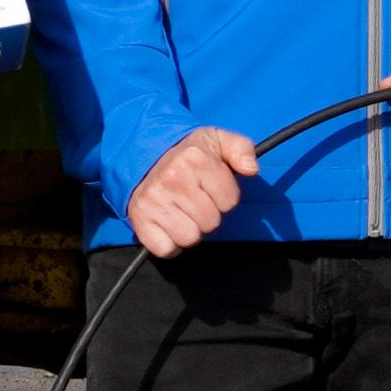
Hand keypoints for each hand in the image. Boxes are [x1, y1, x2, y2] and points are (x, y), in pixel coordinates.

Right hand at [127, 126, 260, 253]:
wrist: (147, 157)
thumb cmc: (190, 154)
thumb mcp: (219, 141)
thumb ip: (242, 149)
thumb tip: (251, 168)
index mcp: (196, 158)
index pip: (230, 202)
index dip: (224, 197)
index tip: (211, 187)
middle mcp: (173, 178)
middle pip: (211, 222)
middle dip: (208, 214)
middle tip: (195, 199)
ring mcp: (154, 199)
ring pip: (190, 238)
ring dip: (190, 230)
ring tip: (182, 211)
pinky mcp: (140, 218)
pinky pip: (166, 249)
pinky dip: (170, 244)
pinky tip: (169, 224)